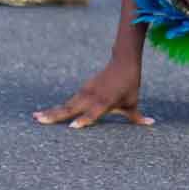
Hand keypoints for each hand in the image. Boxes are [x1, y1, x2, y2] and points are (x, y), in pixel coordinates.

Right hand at [34, 58, 150, 128]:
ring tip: (35, 117)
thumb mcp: (133, 101)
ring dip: (51, 111)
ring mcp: (86, 91)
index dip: (85, 120)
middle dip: (56, 115)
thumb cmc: (129, 85)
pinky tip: (45, 113)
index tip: (72, 127)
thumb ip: (137, 117)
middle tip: (39, 121)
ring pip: (67, 104)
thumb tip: (152, 123)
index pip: (93, 112)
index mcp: (106, 101)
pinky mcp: (83, 89)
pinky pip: (69, 100)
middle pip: (72, 108)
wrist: (123, 61)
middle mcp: (93, 96)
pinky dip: (58, 107)